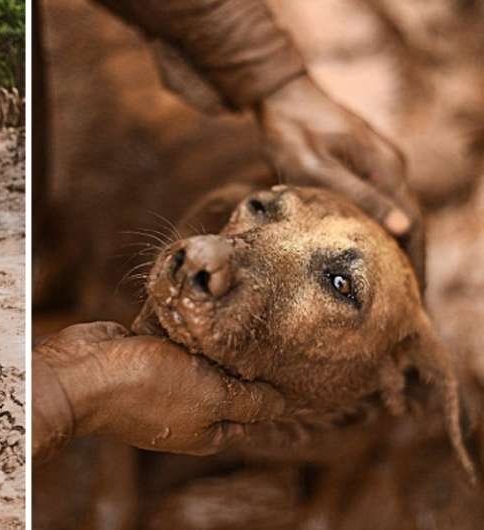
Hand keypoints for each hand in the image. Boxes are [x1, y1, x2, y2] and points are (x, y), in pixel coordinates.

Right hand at [36, 322, 284, 455]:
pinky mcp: (141, 356)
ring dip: (206, 337)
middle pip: (225, 383)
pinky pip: (170, 338)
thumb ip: (251, 402)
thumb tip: (283, 404)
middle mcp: (185, 411)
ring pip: (198, 357)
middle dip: (236, 356)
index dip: (267, 389)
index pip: (251, 415)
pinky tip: (188, 306)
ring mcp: (162, 384)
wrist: (84, 372)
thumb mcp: (213, 398)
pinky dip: (177, 324)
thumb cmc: (149, 388)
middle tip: (253, 327)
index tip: (279, 357)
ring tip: (223, 310)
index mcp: (206, 431)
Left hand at [254, 75, 424, 284]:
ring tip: (393, 286)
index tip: (415, 298)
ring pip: (398, 212)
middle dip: (412, 262)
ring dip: (399, 247)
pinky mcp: (364, 162)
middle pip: (412, 222)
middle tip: (408, 304)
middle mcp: (390, 165)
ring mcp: (379, 162)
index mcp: (385, 168)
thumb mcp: (317, 167)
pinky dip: (382, 229)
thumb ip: (359, 196)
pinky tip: (371, 249)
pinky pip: (382, 202)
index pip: (413, 226)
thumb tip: (403, 230)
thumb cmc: (292, 131)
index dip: (416, 263)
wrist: (280, 94)